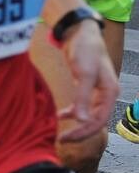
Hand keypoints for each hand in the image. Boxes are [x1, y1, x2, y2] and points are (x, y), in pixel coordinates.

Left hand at [57, 18, 119, 141]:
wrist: (80, 32)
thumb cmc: (85, 50)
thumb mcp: (84, 74)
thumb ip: (83, 98)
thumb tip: (81, 120)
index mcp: (110, 93)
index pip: (98, 121)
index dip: (83, 132)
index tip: (66, 139)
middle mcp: (106, 94)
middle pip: (95, 121)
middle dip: (80, 132)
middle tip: (62, 140)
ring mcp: (98, 90)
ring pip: (89, 114)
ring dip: (77, 123)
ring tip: (61, 132)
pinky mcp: (87, 86)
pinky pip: (83, 105)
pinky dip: (74, 112)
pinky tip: (62, 115)